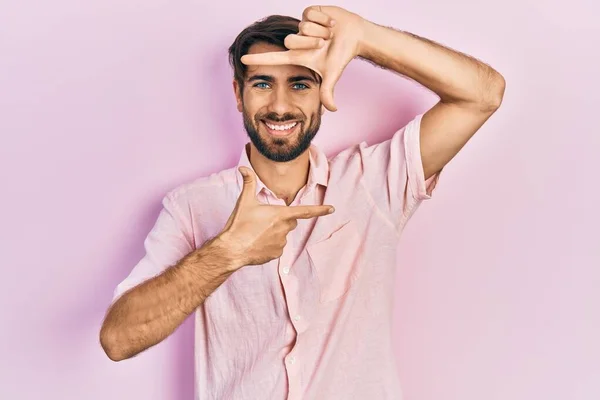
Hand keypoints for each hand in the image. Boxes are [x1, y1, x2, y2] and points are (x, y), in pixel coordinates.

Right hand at [219, 167, 334, 267]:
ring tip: (256, 233)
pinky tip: (257, 243)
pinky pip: (277, 247)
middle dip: (281, 220)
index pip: (305, 211)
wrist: (232, 249)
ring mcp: (281, 243)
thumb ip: (248, 183)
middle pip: (290, 222)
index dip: (320, 210)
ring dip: (274, 233)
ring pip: (282, 235)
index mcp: (281, 215)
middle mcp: (284, 229)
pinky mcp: (276, 255)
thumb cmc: (239, 225)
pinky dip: (269, 245)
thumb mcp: (244, 202)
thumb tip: (243, 168)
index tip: (332, 209)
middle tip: (264, 220)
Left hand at [240, 5, 365, 111]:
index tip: (243, 59)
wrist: (355, 35)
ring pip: (303, 27)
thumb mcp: (332, 74)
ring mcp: (302, 26)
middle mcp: (297, 40)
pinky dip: (325, 19)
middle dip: (311, 43)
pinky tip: (330, 23)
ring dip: (321, 31)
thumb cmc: (341, 55)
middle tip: (325, 44)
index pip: (274, 58)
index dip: (259, 58)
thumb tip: (332, 110)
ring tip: (329, 34)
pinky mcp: (309, 11)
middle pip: (291, 40)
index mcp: (298, 55)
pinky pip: (311, 14)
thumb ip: (327, 91)